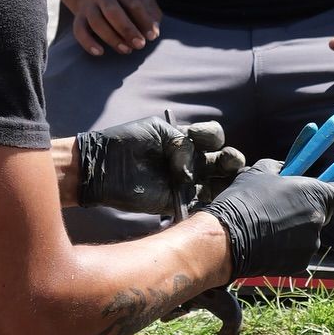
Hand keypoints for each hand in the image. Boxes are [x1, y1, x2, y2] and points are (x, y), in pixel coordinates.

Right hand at [71, 0, 161, 57]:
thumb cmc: (125, 0)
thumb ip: (151, 12)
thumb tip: (153, 31)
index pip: (133, 2)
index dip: (144, 20)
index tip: (152, 36)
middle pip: (112, 11)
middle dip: (127, 30)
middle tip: (140, 45)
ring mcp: (88, 6)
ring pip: (96, 22)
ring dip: (112, 39)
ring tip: (126, 50)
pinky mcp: (79, 18)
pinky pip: (79, 31)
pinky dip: (88, 43)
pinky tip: (100, 52)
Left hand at [76, 117, 245, 217]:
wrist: (102, 167)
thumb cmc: (127, 142)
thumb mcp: (156, 130)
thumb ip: (180, 143)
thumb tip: (190, 171)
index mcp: (185, 140)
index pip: (212, 136)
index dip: (212, 136)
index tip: (198, 137)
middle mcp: (189, 162)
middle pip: (221, 160)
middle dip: (231, 159)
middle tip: (228, 161)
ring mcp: (185, 182)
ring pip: (217, 183)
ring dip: (228, 180)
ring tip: (230, 177)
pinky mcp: (176, 202)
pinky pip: (200, 203)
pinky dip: (211, 201)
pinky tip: (215, 197)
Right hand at [205, 162, 333, 279]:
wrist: (227, 239)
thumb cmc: (243, 200)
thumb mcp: (259, 172)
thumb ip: (281, 167)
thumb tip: (286, 167)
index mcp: (315, 194)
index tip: (329, 194)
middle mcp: (319, 219)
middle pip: (324, 215)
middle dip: (309, 212)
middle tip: (285, 210)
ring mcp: (311, 243)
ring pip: (310, 235)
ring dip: (297, 232)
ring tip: (269, 229)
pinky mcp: (301, 263)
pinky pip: (299, 253)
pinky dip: (288, 250)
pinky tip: (267, 244)